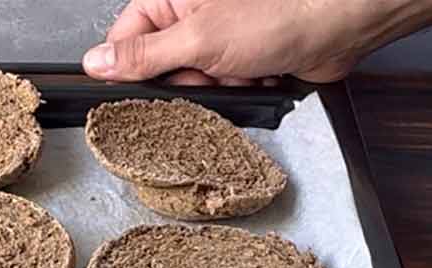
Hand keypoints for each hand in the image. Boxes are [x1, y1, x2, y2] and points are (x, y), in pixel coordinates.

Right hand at [84, 0, 431, 83]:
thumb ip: (143, 56)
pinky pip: (221, 86)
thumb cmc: (275, 17)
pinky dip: (239, 87)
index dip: (134, 69)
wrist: (335, 27)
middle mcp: (190, 14)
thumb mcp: (197, 40)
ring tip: (244, 68)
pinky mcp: (240, 56)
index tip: (147, 86)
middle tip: (211, 71)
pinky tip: (259, 72)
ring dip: (217, 86)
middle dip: (188, 80)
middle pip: (160, 67)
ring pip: (192, 81)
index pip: (125, 40)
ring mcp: (216, 35)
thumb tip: (96, 64)